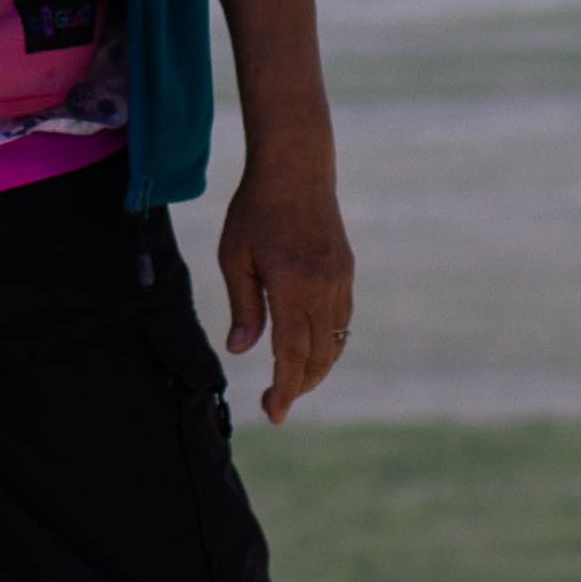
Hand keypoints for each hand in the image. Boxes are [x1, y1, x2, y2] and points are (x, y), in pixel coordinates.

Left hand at [213, 162, 354, 425]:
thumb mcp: (235, 256)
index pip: (291, 354)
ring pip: (335, 341)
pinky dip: (329, 343)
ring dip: (316, 369)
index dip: (284, 389)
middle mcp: (323, 288)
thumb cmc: (256, 209)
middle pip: (318, 356)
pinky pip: (342, 320)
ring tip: (292, 384)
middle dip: (298, 386)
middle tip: (276, 405)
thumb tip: (240, 350)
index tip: (273, 413)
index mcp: (292, 287)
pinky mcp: (346, 271)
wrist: (297, 168)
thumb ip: (242, 306)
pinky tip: (313, 351)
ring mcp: (339, 280)